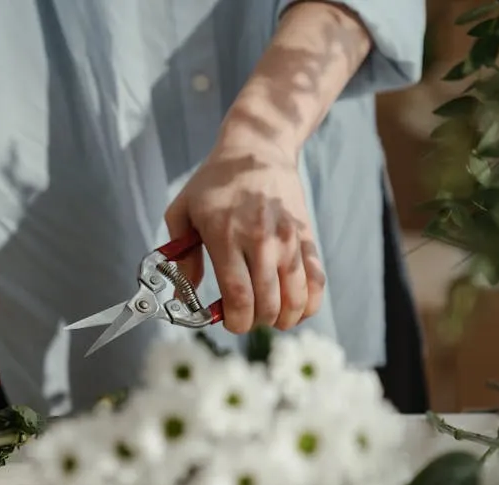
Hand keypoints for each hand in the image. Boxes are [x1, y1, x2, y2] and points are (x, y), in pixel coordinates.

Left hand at [164, 141, 324, 333]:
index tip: (229, 322)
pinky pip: (317, 281)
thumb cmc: (214, 183)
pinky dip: (309, 304)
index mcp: (226, 235)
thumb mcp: (182, 211)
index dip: (236, 320)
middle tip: (245, 317)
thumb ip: (181, 256)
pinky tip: (296, 309)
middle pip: (268, 303)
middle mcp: (261, 240)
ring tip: (270, 315)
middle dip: (256, 322)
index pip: (238, 295)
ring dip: (283, 319)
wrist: (257, 147)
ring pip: (296, 298)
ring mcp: (289, 239)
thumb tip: (185, 297)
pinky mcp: (307, 237)